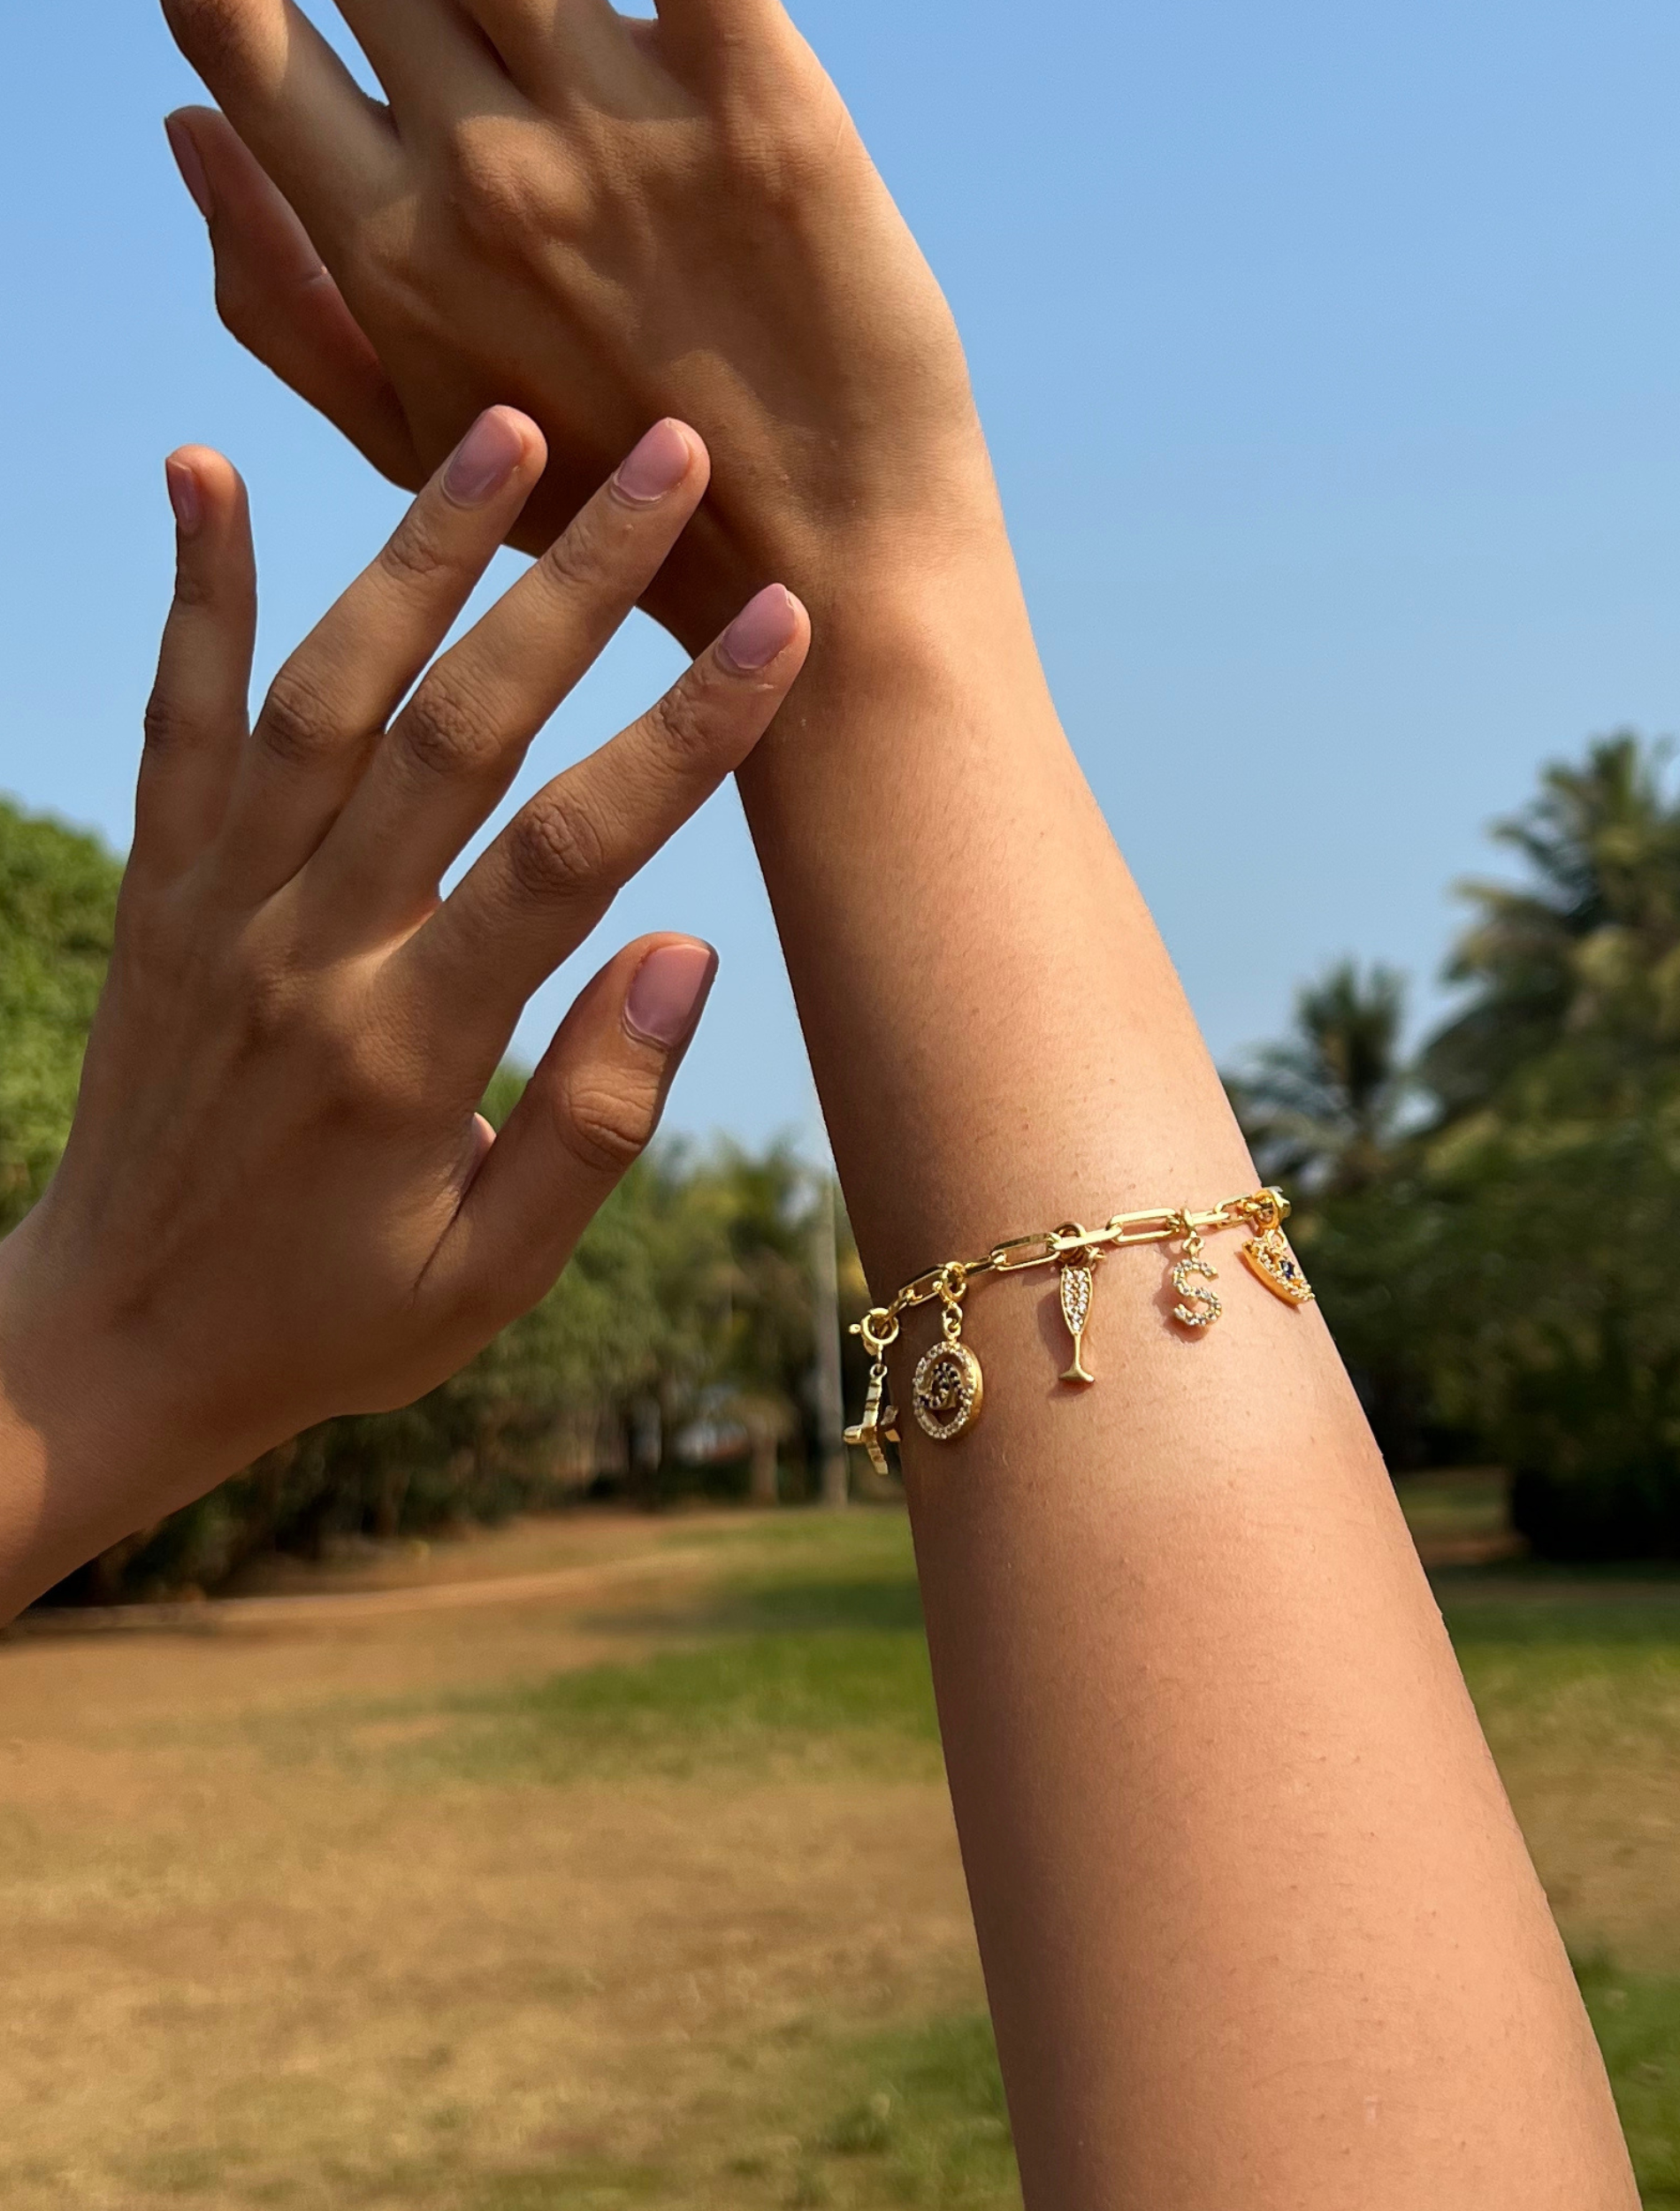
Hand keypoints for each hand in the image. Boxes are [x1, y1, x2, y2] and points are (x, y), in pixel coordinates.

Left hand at [0, 409, 807, 1608]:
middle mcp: (305, 954)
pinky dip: (192, 597)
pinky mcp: (153, 892)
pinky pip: (175, 726)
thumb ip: (593, 1122)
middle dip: (568, 586)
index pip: (567, 858)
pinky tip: (204, 471)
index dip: (684, 735)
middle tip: (660, 453)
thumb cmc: (326, 1322)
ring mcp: (213, 910)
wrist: (113, 1343)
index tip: (778, 626)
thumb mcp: (485, 1280)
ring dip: (408, 553)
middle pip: (451, 734)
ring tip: (494, 425)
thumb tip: (685, 948)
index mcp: (409, 1054)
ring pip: (318, 697)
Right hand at [159, 0, 994, 646]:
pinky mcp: (768, 105)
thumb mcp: (413, 444)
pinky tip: (673, 7)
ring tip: (555, 23)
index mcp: (387, 249)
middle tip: (467, 42)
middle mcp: (483, 172)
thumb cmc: (619, 523)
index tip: (305, 10)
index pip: (235, 23)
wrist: (834, 577)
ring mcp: (622, 129)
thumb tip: (183, 127)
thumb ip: (281, 297)